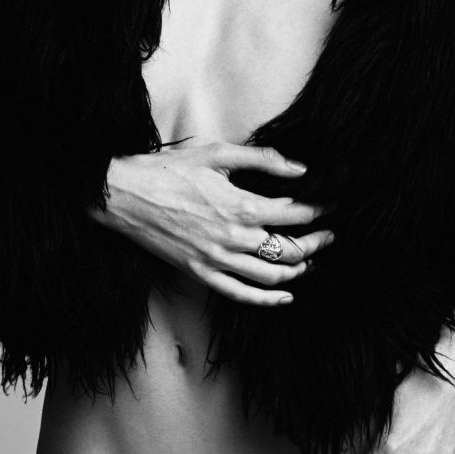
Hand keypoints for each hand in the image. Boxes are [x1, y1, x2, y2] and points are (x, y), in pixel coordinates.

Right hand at [90, 140, 334, 306]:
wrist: (123, 195)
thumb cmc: (167, 170)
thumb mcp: (217, 154)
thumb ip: (262, 160)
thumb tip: (299, 168)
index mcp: (240, 206)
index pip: (294, 214)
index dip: (319, 210)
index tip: (331, 206)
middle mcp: (233, 238)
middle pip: (290, 249)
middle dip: (316, 242)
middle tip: (329, 234)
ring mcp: (216, 260)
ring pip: (271, 276)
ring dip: (298, 270)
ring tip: (310, 260)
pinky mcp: (200, 272)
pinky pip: (240, 294)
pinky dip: (267, 299)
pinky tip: (285, 295)